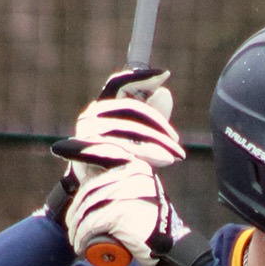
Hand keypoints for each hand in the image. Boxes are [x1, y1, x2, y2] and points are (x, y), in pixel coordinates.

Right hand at [52, 67, 182, 182]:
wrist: (99, 190)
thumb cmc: (120, 159)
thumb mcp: (141, 136)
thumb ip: (153, 115)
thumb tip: (164, 93)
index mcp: (102, 107)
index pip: (119, 83)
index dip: (141, 78)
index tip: (164, 75)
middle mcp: (91, 117)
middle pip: (131, 108)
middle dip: (158, 124)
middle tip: (177, 141)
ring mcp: (87, 134)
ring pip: (130, 130)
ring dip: (156, 144)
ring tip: (174, 157)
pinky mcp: (89, 154)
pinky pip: (124, 149)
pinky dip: (146, 154)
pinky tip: (162, 161)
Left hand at [66, 160, 190, 265]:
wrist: (173, 248)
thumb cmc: (154, 227)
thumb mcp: (142, 198)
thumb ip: (126, 187)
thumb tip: (95, 185)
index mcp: (135, 168)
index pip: (98, 174)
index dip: (81, 192)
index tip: (75, 209)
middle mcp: (130, 175)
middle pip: (90, 191)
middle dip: (75, 212)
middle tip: (72, 228)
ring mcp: (126, 192)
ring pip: (88, 207)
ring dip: (76, 227)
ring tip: (76, 240)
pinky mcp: (120, 211)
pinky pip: (92, 222)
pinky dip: (81, 235)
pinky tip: (79, 244)